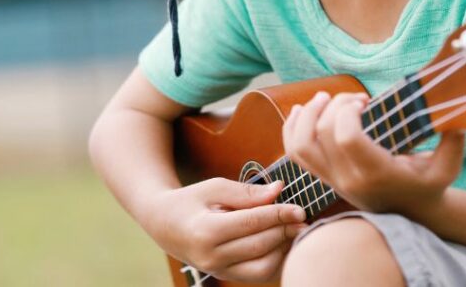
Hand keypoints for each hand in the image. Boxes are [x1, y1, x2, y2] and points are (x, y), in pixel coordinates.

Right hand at [144, 177, 307, 282]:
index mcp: (206, 232)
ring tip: (292, 229)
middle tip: (301, 216)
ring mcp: (218, 271)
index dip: (279, 214)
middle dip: (285, 230)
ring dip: (283, 248)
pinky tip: (280, 241)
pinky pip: (259, 274)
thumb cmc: (190, 201)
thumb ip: (246, 192)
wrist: (164, 225)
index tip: (300, 208)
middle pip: (260, 245)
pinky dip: (275, 260)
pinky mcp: (226, 277)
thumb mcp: (213, 187)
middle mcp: (211, 257)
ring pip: (263, 267)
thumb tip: (279, 190)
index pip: (252, 223)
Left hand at [282, 91, 465, 214]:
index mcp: (376, 173)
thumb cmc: (428, 183)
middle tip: (355, 98)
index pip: (346, 138)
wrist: (411, 212)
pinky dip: (291, 128)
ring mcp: (332, 180)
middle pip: (322, 134)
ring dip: (307, 115)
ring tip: (323, 98)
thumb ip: (454, 141)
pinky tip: (302, 110)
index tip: (364, 101)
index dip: (347, 111)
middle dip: (334, 105)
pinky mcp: (323, 177)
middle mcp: (348, 179)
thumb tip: (456, 117)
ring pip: (300, 145)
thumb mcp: (448, 166)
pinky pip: (294, 153)